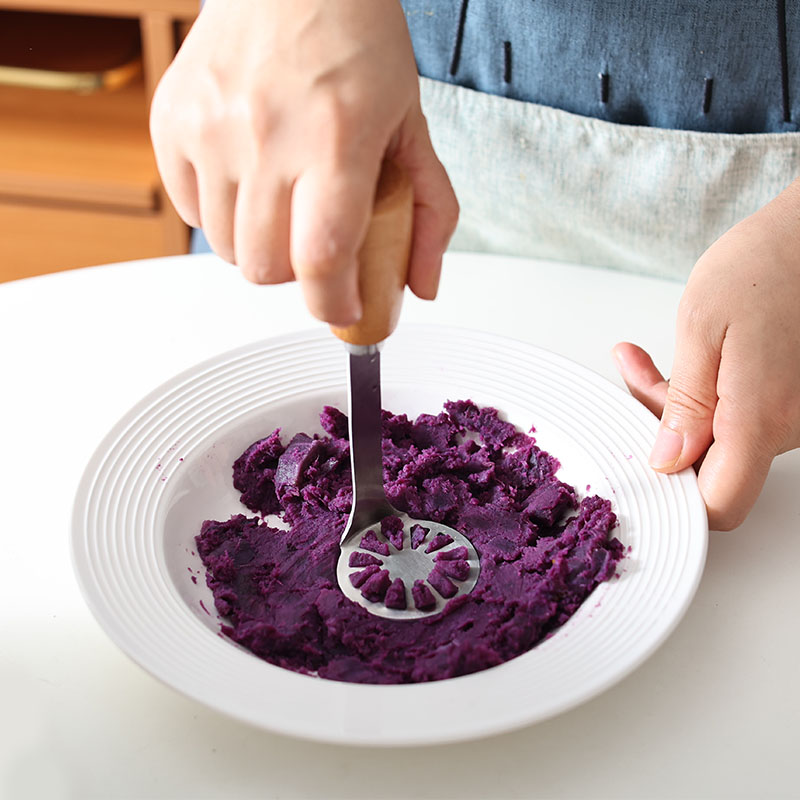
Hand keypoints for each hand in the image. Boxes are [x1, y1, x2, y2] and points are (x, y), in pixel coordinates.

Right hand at [150, 0, 456, 325]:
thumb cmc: (357, 41)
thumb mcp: (412, 125)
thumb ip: (431, 212)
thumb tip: (421, 284)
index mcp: (335, 137)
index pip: (323, 258)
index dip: (334, 304)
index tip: (346, 312)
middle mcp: (266, 133)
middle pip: (267, 269)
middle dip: (299, 278)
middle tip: (316, 247)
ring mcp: (210, 128)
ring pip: (227, 250)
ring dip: (260, 250)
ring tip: (284, 208)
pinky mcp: (172, 122)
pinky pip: (191, 212)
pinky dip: (222, 217)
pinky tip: (249, 184)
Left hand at [613, 179, 799, 529]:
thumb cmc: (767, 263)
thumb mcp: (703, 326)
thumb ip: (685, 404)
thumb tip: (668, 461)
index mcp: (762, 417)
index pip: (720, 503)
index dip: (678, 498)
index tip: (644, 464)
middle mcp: (792, 426)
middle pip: (714, 465)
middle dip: (663, 428)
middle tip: (633, 378)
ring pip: (726, 437)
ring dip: (682, 406)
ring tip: (644, 361)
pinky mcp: (799, 398)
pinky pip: (746, 414)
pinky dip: (711, 394)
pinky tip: (689, 359)